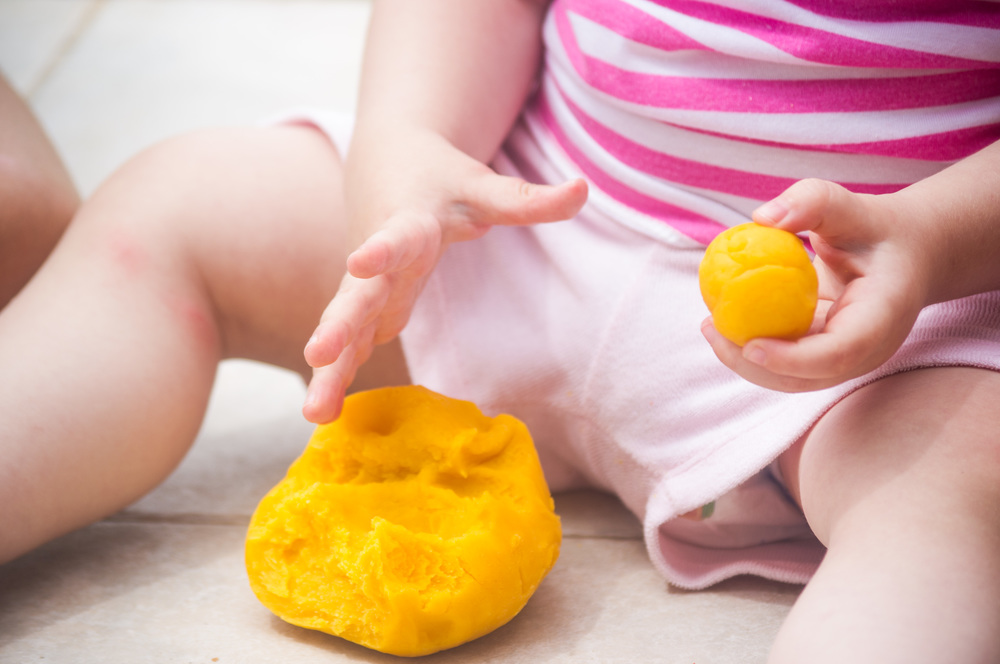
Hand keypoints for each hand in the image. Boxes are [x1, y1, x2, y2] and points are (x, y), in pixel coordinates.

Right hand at [302, 132, 586, 422]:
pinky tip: (323, 414)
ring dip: (330, 370)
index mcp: (407, 225)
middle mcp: (377, 260)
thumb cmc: (438, 179)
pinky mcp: (366, 309)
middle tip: (317, 355)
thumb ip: (527, 199)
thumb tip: (584, 189)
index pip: (395, 237)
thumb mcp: (481, 186)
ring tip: (314, 413)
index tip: (361, 260)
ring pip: (344, 330)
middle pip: (356, 295)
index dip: (381, 250)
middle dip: (337, 326)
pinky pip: (349, 345)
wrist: (389, 166)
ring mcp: (367, 288)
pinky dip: (337, 376)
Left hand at [702, 178, 934, 391]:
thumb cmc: (872, 227)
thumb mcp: (847, 205)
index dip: (793, 358)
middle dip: (755, 366)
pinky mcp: (827, 355)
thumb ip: (810, 202)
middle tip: (711, 329)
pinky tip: (722, 323)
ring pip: (794, 379)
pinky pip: (787, 363)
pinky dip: (752, 350)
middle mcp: (868, 348)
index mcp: (882, 315)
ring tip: (709, 326)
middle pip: (809, 377)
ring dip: (746, 362)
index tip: (749, 344)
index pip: (840, 352)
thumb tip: (761, 217)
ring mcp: (848, 358)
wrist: (905, 253)